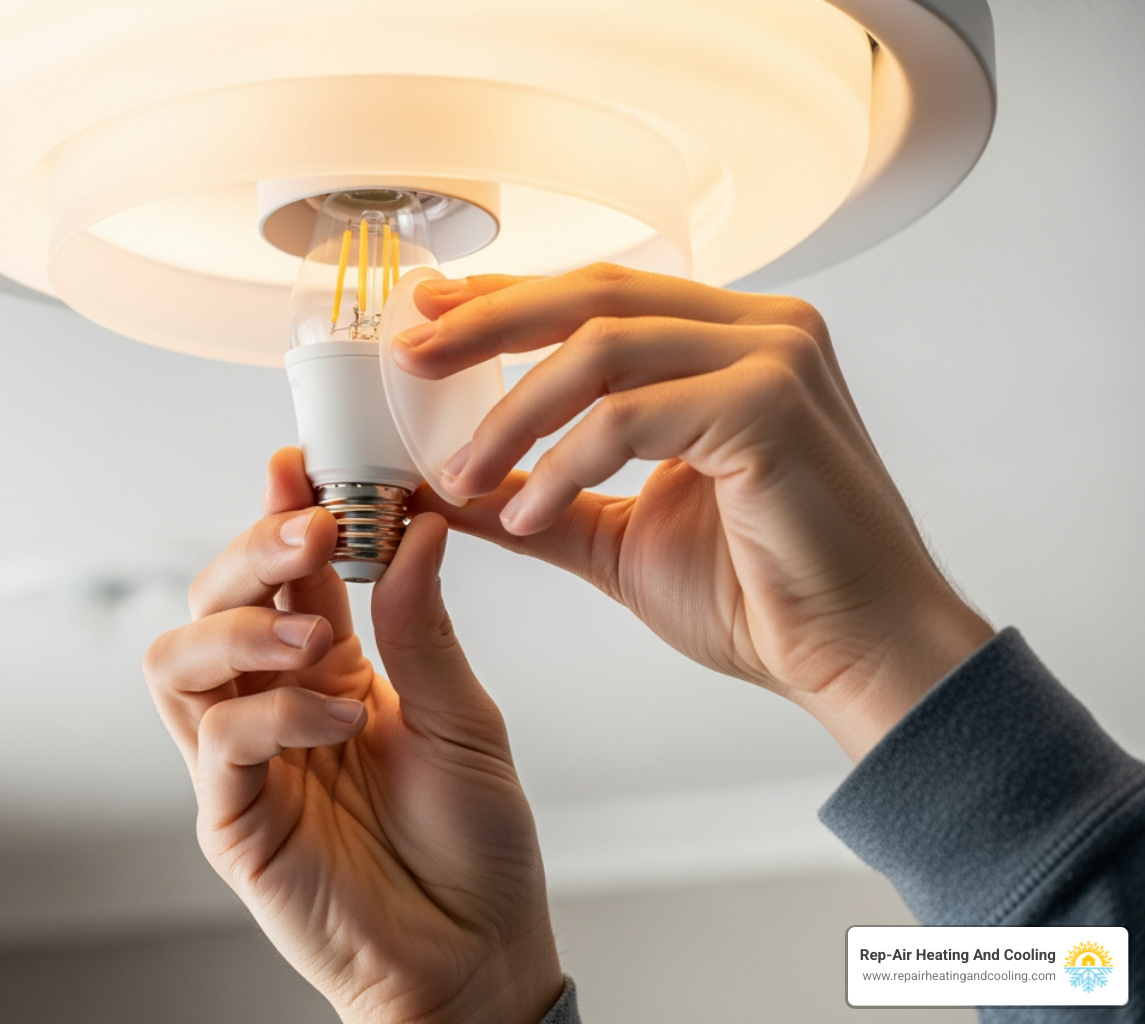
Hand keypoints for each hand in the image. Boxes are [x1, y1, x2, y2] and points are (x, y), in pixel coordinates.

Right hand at [143, 448, 562, 1023]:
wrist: (476, 953)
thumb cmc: (472, 841)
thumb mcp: (463, 717)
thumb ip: (422, 628)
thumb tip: (416, 527)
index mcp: (328, 670)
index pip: (281, 576)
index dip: (278, 515)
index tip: (299, 463)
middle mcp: (273, 705)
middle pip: (211, 601)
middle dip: (250, 553)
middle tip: (309, 531)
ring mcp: (245, 763)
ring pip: (178, 661)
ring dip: (240, 629)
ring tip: (314, 637)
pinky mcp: (233, 820)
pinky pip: (216, 744)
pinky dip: (272, 716)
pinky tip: (339, 717)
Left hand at [396, 264, 993, 759]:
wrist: (857, 657)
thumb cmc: (761, 596)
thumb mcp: (622, 536)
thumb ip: (543, 497)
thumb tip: (451, 487)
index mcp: (730, 344)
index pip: (597, 296)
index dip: (504, 301)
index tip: (426, 319)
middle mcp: (760, 330)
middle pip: (592, 294)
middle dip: (487, 324)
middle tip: (408, 356)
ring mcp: (774, 358)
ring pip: (602, 348)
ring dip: (513, 414)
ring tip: (460, 473)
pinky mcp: (771, 406)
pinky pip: (631, 416)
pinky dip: (563, 463)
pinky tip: (527, 514)